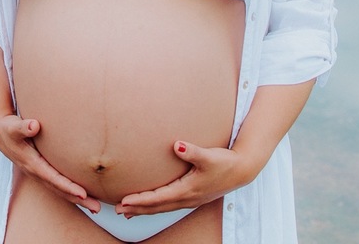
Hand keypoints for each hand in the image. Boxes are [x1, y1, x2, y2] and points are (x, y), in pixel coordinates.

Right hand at [0, 115, 100, 212]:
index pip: (52, 178)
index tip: (83, 193)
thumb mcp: (13, 127)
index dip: (67, 186)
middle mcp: (36, 172)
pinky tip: (86, 196)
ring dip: (78, 200)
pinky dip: (72, 192)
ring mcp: (40, 174)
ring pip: (60, 190)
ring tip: (97, 208)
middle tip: (97, 208)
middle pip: (59, 190)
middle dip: (78, 199)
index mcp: (31, 163)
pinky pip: (59, 185)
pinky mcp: (43, 172)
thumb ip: (23, 126)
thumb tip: (34, 125)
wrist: (1, 135)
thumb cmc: (9, 129)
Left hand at [115, 140, 257, 216]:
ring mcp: (189, 199)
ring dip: (143, 210)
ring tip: (126, 212)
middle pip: (156, 207)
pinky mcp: (192, 196)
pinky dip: (155, 207)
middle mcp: (187, 198)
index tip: (123, 200)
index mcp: (187, 190)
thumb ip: (193, 151)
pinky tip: (149, 206)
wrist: (242, 170)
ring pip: (161, 208)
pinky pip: (168, 205)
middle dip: (136, 209)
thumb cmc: (225, 163)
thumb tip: (178, 146)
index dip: (140, 200)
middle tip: (117, 210)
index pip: (158, 198)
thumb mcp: (210, 156)